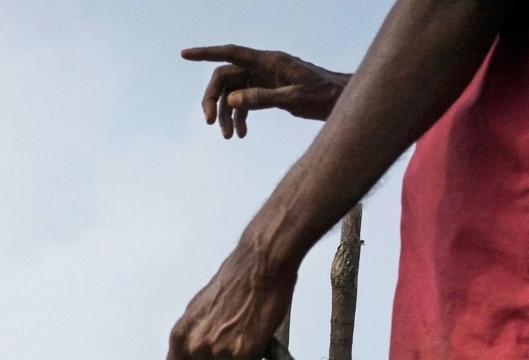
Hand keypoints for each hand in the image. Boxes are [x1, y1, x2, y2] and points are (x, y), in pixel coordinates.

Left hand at [165, 237, 294, 359]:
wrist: (260, 266)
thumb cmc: (233, 284)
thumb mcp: (199, 312)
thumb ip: (191, 339)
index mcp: (179, 337)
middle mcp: (195, 347)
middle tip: (233, 339)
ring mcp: (219, 351)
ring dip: (241, 359)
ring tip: (245, 329)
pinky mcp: (244, 353)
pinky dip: (257, 356)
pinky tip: (257, 332)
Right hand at [182, 45, 349, 137]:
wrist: (343, 100)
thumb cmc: (324, 96)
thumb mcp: (294, 99)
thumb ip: (262, 99)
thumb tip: (230, 100)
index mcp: (269, 61)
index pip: (230, 53)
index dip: (206, 53)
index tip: (184, 54)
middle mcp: (264, 66)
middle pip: (225, 77)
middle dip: (213, 99)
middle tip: (210, 123)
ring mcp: (265, 78)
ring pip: (233, 92)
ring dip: (226, 114)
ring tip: (229, 137)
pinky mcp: (269, 90)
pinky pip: (245, 101)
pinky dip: (240, 117)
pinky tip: (242, 134)